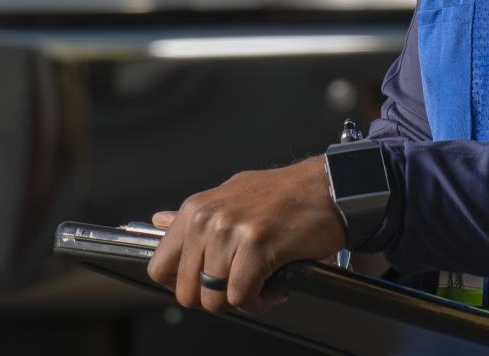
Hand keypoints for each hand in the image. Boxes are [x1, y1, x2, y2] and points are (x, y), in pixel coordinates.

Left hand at [146, 158, 346, 313]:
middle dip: (215, 297)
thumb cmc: (285, 194)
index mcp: (196, 209)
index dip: (182, 285)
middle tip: (242, 284)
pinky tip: (275, 285)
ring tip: (264, 282)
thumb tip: (158, 220)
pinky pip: (241, 297)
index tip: (207, 283)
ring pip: (214, 298)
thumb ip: (197, 216)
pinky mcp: (256, 245)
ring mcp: (230, 231)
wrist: (330, 187)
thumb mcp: (232, 196)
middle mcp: (207, 218)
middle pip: (186, 291)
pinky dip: (260, 301)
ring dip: (243, 300)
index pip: (159, 268)